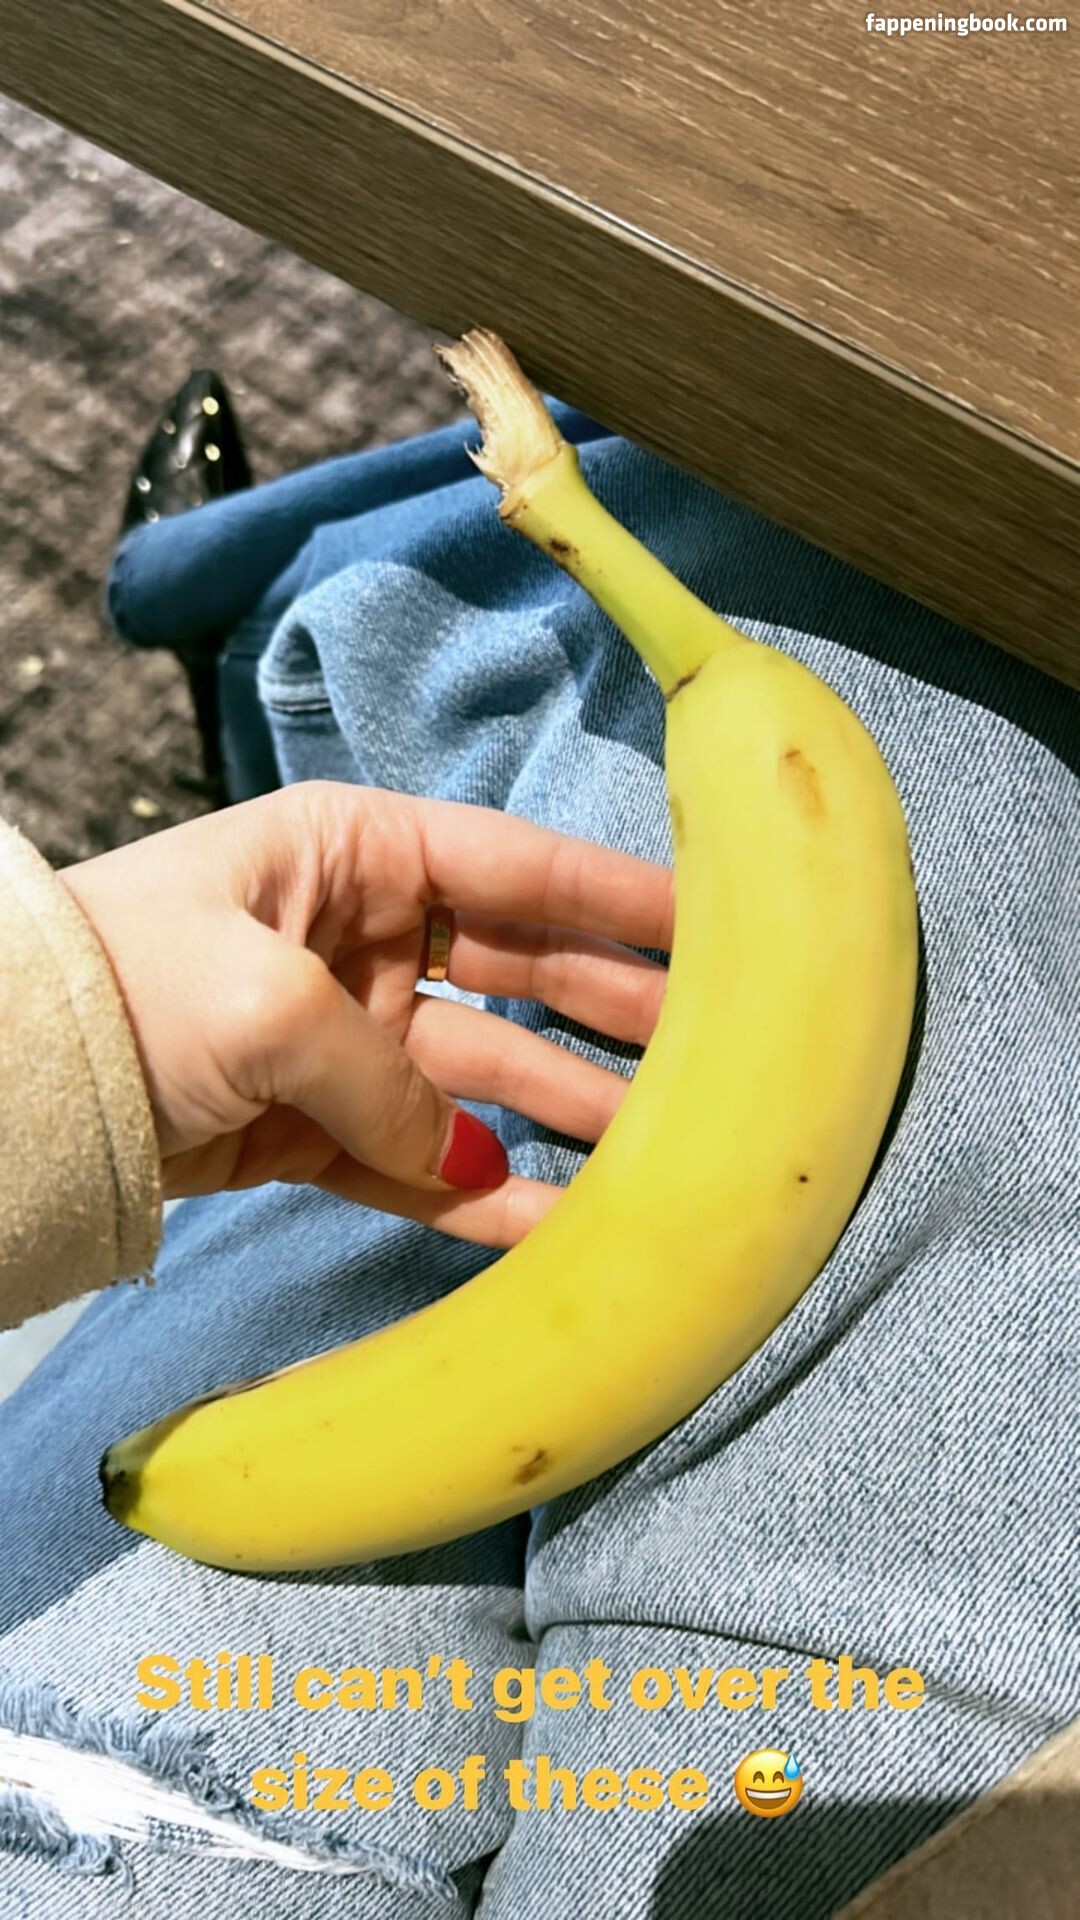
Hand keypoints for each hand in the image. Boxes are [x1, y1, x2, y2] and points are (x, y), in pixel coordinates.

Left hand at [60, 782, 671, 1248]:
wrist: (13, 1087)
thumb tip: (467, 1160)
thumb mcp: (273, 1005)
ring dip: (561, 1116)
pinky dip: (476, 1188)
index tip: (718, 928)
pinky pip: (416, 1155)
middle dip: (610, 1017)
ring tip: (654, 1163)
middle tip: (710, 1059)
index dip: (618, 900)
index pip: (515, 868)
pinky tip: (551, 1221)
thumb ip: (391, 1081)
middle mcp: (362, 934)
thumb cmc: (136, 986)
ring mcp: (341, 1035)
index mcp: (354, 853)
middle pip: (518, 974)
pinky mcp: (310, 1126)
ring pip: (480, 1077)